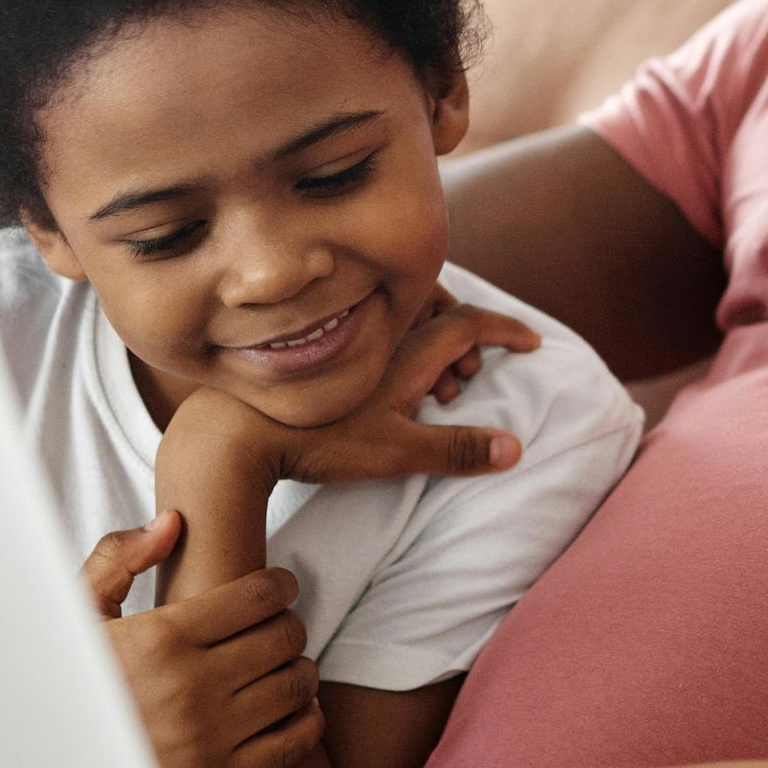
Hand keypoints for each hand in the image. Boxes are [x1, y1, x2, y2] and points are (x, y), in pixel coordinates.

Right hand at [83, 517, 321, 767]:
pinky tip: (294, 706)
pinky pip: (295, 742)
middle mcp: (191, 686)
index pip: (258, 596)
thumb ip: (118, 560)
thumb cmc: (75, 682)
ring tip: (284, 662)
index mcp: (161, 638)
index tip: (281, 586)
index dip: (280, 585)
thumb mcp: (79, 616)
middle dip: (290, 623)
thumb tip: (173, 522)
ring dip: (301, 666)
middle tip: (281, 624)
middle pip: (285, 637)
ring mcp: (210, 736)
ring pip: (297, 685)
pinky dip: (308, 718)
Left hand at [268, 302, 541, 487]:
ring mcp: (349, 341)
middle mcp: (381, 334)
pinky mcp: (322, 356)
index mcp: (406, 349)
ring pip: (409, 327)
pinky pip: (380, 337)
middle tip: (472, 380)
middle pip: (441, 316)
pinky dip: (404, 354)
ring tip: (436, 391)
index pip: (470, 323)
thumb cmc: (318, 439)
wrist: (235, 431)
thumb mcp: (396, 451)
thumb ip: (456, 450)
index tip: (532, 344)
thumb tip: (515, 449)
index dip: (506, 330)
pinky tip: (390, 389)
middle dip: (471, 343)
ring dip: (437, 351)